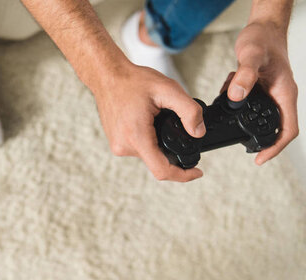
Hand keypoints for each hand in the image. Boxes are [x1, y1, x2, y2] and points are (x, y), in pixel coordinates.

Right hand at [94, 63, 205, 181]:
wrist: (106, 77)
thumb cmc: (133, 81)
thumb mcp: (168, 89)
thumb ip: (189, 111)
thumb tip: (199, 133)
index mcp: (136, 136)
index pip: (162, 170)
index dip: (183, 175)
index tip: (198, 172)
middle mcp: (124, 146)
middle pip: (157, 161)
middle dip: (172, 148)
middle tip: (174, 122)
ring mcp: (118, 146)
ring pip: (149, 154)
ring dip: (159, 142)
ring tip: (157, 117)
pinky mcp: (116, 143)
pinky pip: (140, 148)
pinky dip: (150, 139)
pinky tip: (148, 121)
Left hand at [226, 20, 298, 163]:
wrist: (263, 27)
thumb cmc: (263, 39)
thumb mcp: (252, 56)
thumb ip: (244, 76)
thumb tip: (236, 97)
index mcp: (284, 93)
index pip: (288, 129)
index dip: (275, 147)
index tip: (259, 159)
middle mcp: (279, 96)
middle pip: (274, 127)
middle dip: (255, 138)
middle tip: (237, 144)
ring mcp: (270, 93)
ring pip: (257, 115)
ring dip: (240, 116)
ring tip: (226, 109)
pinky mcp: (258, 89)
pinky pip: (247, 104)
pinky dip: (234, 102)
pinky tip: (225, 94)